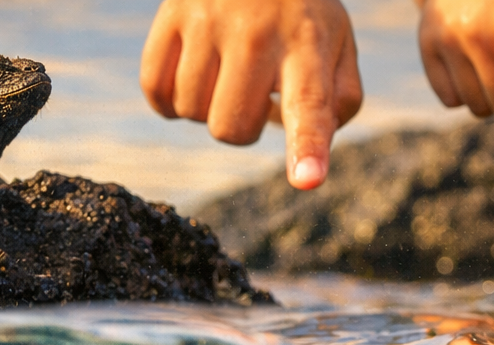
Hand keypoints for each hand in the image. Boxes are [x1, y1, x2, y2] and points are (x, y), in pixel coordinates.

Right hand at [141, 0, 362, 189]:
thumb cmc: (301, 14)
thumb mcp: (338, 45)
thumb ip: (339, 102)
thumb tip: (311, 155)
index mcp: (308, 46)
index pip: (309, 106)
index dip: (307, 148)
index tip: (307, 179)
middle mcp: (257, 33)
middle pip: (232, 128)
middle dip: (243, 128)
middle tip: (255, 94)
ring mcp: (208, 21)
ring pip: (190, 111)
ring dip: (207, 110)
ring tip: (227, 75)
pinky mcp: (171, 15)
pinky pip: (154, 88)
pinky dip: (169, 100)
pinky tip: (193, 78)